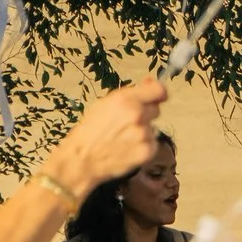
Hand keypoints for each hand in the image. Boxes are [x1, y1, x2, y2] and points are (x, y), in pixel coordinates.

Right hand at [43, 78, 165, 194]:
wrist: (81, 158)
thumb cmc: (90, 131)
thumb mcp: (104, 104)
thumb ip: (130, 95)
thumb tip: (150, 82)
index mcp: (125, 100)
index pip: (159, 90)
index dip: (158, 93)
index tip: (156, 97)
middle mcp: (137, 115)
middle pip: (156, 110)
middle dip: (145, 115)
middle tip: (126, 124)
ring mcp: (144, 134)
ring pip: (153, 128)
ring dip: (143, 132)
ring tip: (123, 138)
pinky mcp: (148, 151)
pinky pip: (153, 144)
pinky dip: (143, 146)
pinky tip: (127, 149)